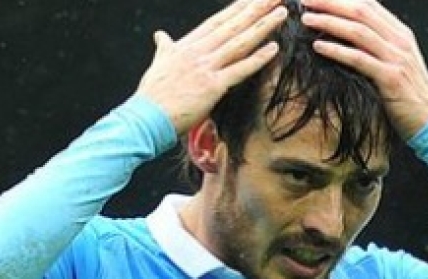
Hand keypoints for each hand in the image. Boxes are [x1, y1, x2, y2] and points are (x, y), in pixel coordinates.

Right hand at [136, 0, 287, 134]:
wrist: (146, 117)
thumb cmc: (151, 96)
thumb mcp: (157, 64)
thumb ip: (164, 48)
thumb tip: (160, 35)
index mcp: (185, 46)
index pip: (216, 22)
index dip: (236, 8)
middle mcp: (197, 52)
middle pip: (232, 26)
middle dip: (255, 8)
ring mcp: (206, 68)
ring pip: (239, 42)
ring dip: (263, 26)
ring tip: (281, 12)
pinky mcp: (212, 87)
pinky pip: (239, 70)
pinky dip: (257, 59)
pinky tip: (274, 48)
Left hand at [300, 0, 427, 137]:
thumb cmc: (407, 94)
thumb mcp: (396, 62)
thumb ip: (377, 45)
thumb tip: (347, 33)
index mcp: (399, 33)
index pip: (368, 4)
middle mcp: (399, 40)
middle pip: (361, 11)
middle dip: (331, 2)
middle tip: (305, 0)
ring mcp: (396, 58)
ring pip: (358, 31)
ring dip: (329, 23)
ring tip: (306, 20)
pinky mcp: (390, 78)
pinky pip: (359, 59)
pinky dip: (337, 51)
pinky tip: (318, 47)